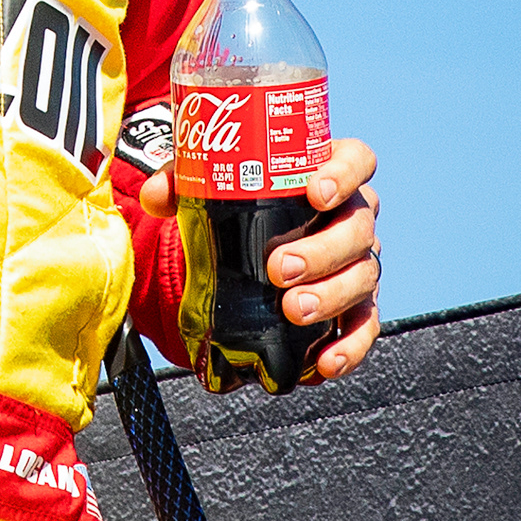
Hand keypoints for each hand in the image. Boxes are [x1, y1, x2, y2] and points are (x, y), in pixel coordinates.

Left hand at [140, 138, 382, 379]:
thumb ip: (183, 180)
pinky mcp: (356, 306)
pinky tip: (325, 360)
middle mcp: (353, 216)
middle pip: (357, 227)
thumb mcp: (213, 180)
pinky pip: (364, 326)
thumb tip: (156, 196)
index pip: (356, 160)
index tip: (315, 194)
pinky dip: (349, 346)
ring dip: (331, 296)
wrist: (252, 244)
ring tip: (294, 311)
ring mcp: (358, 262)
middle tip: (279, 268)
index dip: (344, 174)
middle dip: (322, 250)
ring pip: (363, 276)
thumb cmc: (246, 201)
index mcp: (328, 174)